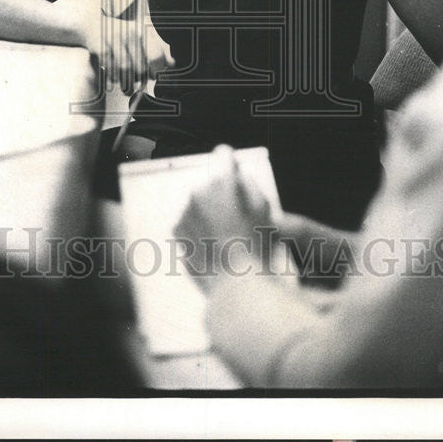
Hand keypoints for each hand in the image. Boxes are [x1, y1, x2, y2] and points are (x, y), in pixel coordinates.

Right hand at [61, 0, 173, 92]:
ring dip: (127, 84)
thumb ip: (157, 47)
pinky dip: (114, 79)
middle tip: (140, 83)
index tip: (155, 76)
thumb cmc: (119, 29)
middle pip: (140, 67)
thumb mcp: (140, 33)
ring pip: (125, 71)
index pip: (155, 56)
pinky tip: (115, 80)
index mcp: (141, 30)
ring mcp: (113, 42)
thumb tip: (172, 63)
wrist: (90, 22)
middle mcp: (128, 35)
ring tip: (129, 88)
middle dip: (141, 79)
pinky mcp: (100, 50)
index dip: (157, 70)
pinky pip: (110, 70)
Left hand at [173, 146, 273, 293]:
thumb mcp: (264, 211)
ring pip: (199, 204)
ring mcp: (185, 213)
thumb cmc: (255, 248)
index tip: (233, 167)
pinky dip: (199, 228)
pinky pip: (191, 222)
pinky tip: (214, 244)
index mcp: (222, 183)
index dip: (231, 161)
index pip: (223, 155)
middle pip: (210, 183)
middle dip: (221, 193)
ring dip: (209, 212)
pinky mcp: (178, 232)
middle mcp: (199, 193)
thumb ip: (251, 186)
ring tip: (226, 235)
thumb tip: (239, 177)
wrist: (235, 286)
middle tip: (237, 215)